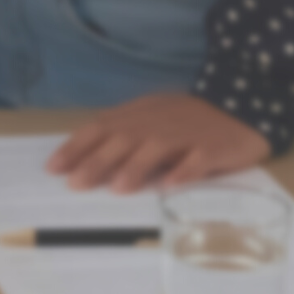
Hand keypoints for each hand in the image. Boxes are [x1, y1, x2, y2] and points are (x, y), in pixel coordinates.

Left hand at [48, 94, 270, 192]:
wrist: (240, 105)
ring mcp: (186, 135)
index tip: (53, 167)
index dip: (76, 146)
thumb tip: (87, 158)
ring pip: (157, 148)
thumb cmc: (189, 119)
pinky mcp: (213, 148)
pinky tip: (171, 185)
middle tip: (75, 183)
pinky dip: (184, 171)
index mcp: (139, 116)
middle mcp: (157, 123)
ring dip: (137, 166)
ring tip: (118, 187)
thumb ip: (124, 134)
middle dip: (97, 160)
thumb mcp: (151, 118)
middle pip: (123, 139)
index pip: (100, 128)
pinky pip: (198, 160)